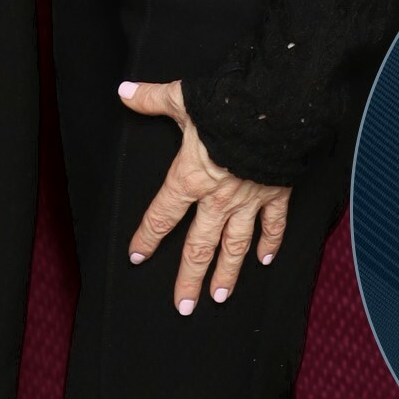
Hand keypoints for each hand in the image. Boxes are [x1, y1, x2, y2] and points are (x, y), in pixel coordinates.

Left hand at [120, 78, 290, 315]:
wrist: (274, 108)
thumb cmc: (227, 105)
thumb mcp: (183, 98)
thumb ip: (152, 99)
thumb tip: (124, 92)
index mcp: (190, 177)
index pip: (162, 215)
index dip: (147, 237)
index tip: (137, 256)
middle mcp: (217, 198)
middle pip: (199, 246)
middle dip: (189, 278)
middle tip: (183, 306)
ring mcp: (248, 200)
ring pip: (234, 246)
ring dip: (226, 274)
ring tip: (219, 297)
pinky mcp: (275, 194)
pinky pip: (273, 225)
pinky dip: (270, 243)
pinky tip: (265, 260)